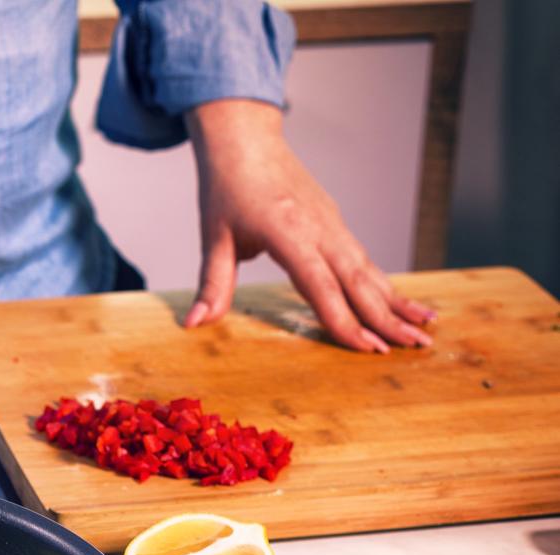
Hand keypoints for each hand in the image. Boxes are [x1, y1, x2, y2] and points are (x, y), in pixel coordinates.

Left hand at [183, 99, 435, 352]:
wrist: (246, 140)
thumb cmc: (227, 187)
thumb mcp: (213, 237)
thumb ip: (212, 284)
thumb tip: (194, 325)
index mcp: (288, 232)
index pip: (320, 285)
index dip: (344, 319)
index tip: (368, 347)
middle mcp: (319, 228)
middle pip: (359, 280)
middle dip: (388, 318)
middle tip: (418, 348)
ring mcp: (332, 224)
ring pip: (369, 270)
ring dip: (397, 302)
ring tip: (426, 330)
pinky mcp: (335, 223)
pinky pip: (364, 259)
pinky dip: (385, 284)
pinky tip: (403, 303)